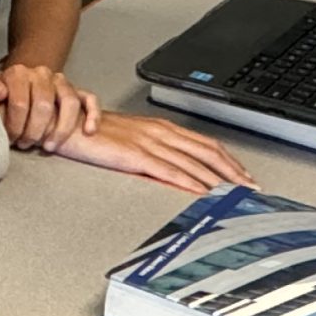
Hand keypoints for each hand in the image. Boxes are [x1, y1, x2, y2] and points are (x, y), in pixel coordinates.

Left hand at [0, 62, 94, 151]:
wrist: (16, 82)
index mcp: (18, 73)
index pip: (19, 103)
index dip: (13, 125)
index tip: (9, 138)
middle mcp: (42, 74)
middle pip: (44, 106)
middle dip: (34, 131)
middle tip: (25, 144)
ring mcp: (61, 82)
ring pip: (70, 104)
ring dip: (61, 129)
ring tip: (49, 147)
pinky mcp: (76, 91)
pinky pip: (90, 100)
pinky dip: (93, 115)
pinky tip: (89, 131)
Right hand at [54, 112, 252, 192]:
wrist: (63, 122)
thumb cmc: (88, 130)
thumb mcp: (126, 137)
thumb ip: (151, 150)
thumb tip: (172, 168)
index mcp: (159, 126)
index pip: (204, 143)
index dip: (228, 159)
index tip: (242, 174)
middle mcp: (158, 131)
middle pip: (207, 151)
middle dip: (233, 170)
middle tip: (251, 187)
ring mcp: (148, 142)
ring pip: (194, 161)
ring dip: (218, 178)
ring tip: (234, 194)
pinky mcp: (134, 155)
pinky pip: (169, 170)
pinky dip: (189, 181)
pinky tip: (201, 191)